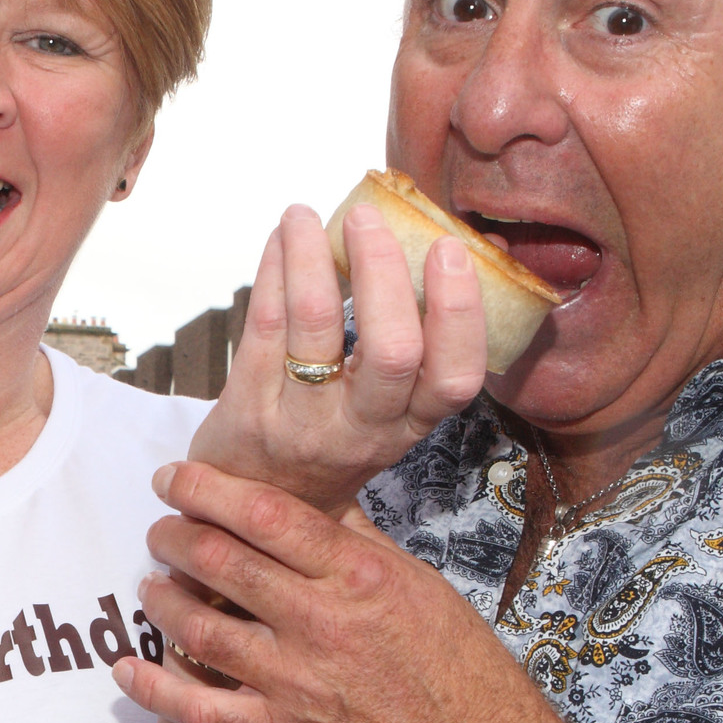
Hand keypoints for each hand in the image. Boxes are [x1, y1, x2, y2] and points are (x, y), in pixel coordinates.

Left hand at [116, 458, 580, 722]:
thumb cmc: (464, 673)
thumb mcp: (422, 588)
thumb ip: (361, 545)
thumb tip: (318, 503)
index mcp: (360, 574)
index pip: (263, 512)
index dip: (204, 488)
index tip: (174, 479)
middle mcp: (323, 621)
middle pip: (220, 562)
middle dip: (173, 537)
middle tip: (158, 529)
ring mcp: (298, 682)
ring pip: (200, 629)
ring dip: (162, 601)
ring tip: (150, 585)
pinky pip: (200, 710)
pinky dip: (154, 687)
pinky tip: (127, 668)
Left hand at [183, 200, 488, 517]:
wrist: (255, 508)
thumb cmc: (333, 445)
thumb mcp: (391, 414)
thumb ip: (425, 345)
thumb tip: (475, 247)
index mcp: (407, 427)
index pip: (453, 380)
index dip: (459, 315)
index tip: (451, 251)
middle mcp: (359, 430)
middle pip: (391, 353)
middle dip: (384, 275)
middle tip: (369, 219)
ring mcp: (301, 422)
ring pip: (315, 330)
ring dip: (312, 258)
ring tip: (306, 214)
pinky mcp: (247, 408)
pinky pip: (263, 326)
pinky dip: (273, 270)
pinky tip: (281, 237)